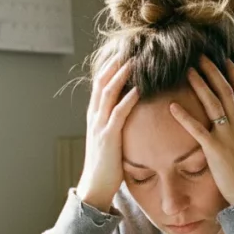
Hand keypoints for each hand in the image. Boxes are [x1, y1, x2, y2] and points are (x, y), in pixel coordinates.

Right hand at [76, 58, 138, 211]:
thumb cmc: (106, 164)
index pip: (99, 84)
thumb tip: (128, 111)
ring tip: (134, 61)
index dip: (109, 66)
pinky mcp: (108, 137)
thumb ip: (114, 123)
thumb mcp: (108, 138)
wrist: (95, 186)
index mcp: (94, 115)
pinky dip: (128, 99)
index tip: (122, 52)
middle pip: (102, 82)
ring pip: (108, 93)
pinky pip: (119, 113)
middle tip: (128, 47)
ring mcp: (100, 126)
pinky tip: (139, 89)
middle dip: (114, 64)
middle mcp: (94, 117)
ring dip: (122, 75)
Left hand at [169, 56, 233, 205]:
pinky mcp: (215, 149)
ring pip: (214, 103)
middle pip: (227, 91)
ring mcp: (228, 136)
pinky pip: (198, 129)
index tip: (224, 60)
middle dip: (214, 72)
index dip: (233, 74)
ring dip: (200, 85)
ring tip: (188, 71)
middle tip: (201, 57)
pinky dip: (185, 116)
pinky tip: (172, 105)